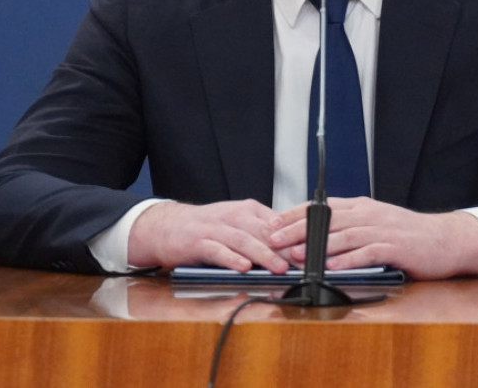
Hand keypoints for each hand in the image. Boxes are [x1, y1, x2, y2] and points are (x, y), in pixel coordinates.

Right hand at [128, 199, 289, 273]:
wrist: (168, 226)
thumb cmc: (208, 227)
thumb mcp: (238, 222)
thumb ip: (262, 230)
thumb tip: (291, 246)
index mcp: (247, 210)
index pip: (276, 222)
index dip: (294, 236)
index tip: (309, 250)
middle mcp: (233, 216)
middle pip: (263, 231)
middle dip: (284, 248)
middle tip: (301, 262)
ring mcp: (215, 229)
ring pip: (243, 240)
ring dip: (263, 254)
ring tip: (279, 267)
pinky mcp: (197, 243)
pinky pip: (217, 250)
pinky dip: (231, 258)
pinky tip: (244, 267)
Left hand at [270, 197, 477, 279]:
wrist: (446, 239)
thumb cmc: (409, 235)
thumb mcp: (377, 223)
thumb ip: (351, 227)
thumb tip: (317, 236)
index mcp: (363, 207)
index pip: (322, 207)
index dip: (296, 214)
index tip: (273, 223)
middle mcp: (370, 214)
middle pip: (328, 220)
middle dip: (298, 229)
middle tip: (275, 239)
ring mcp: (383, 230)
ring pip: (344, 235)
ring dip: (317, 246)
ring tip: (296, 255)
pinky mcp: (395, 247)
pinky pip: (368, 253)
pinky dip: (348, 259)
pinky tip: (333, 266)